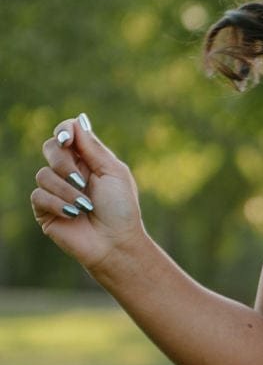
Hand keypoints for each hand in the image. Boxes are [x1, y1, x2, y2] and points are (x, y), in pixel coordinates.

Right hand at [31, 113, 145, 272]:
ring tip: (85, 206)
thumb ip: (93, 148)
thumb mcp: (113, 172)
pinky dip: (57, 204)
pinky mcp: (44, 209)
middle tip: (81, 179)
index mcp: (87, 159)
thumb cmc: (121, 209)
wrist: (115, 243)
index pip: (67, 133)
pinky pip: (38, 195)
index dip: (64, 131)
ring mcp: (55, 190)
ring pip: (43, 174)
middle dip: (64, 162)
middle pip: (50, 147)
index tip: (68, 139)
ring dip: (66, 190)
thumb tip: (78, 120)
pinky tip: (73, 214)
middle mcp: (68, 171)